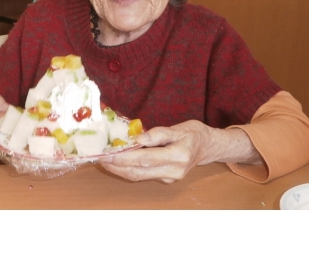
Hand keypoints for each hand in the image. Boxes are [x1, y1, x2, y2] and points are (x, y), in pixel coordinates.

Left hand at [99, 120, 260, 183]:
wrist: (209, 147)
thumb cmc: (194, 134)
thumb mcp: (178, 128)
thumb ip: (158, 134)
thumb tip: (137, 139)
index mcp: (178, 156)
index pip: (145, 159)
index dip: (125, 158)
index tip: (108, 154)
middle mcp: (173, 171)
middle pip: (139, 172)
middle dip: (117, 166)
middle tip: (99, 159)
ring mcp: (170, 178)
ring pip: (139, 176)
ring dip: (120, 170)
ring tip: (104, 161)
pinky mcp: (166, 179)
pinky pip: (143, 176)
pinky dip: (129, 169)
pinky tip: (118, 162)